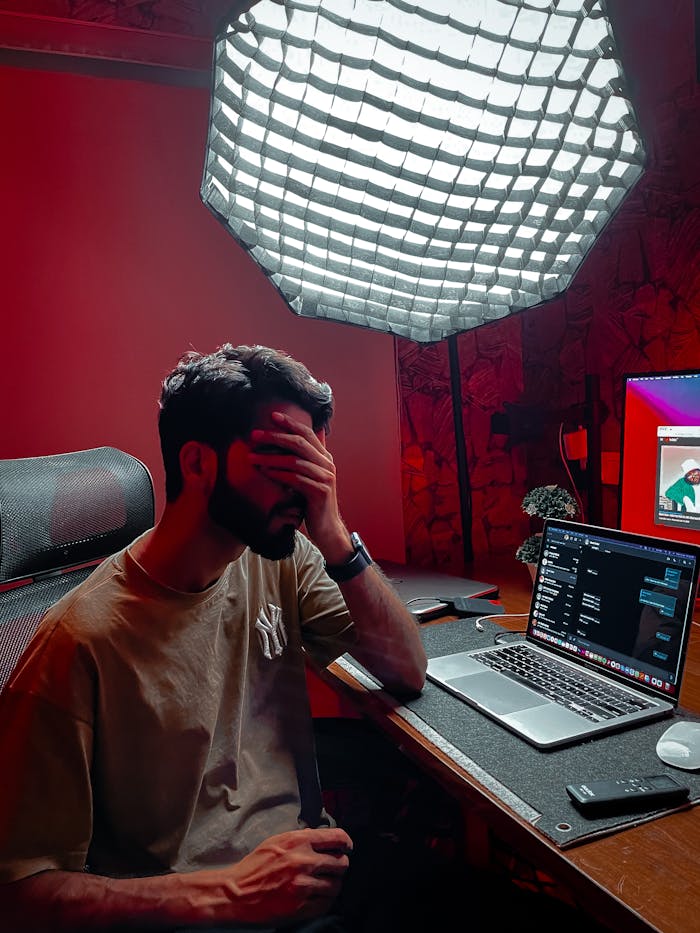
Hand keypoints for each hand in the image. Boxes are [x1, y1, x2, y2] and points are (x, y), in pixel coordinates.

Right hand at [220, 827, 352, 924]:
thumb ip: (301, 839)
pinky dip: (325, 901)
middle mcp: (303, 861)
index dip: (346, 842)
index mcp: (297, 841)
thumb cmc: (254, 867)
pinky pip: (326, 904)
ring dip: (333, 885)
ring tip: (324, 884)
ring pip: (336, 885)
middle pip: (341, 863)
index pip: (336, 837)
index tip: (347, 847)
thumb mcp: (277, 842)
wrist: (236, 893)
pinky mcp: (300, 907)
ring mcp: (303, 885)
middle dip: (340, 865)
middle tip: (333, 868)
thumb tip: (323, 841)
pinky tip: (317, 897)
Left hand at [249, 412, 351, 560]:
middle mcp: (327, 464)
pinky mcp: (319, 492)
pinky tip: (264, 471)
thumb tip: (305, 436)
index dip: (290, 423)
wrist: (327, 528)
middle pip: (299, 443)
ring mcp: (324, 478)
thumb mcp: (311, 476)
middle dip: (275, 436)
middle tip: (254, 435)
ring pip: (294, 461)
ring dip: (270, 457)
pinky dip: (278, 474)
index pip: (307, 433)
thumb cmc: (314, 502)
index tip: (272, 415)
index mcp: (324, 457)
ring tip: (252, 457)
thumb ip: (307, 458)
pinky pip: (295, 478)